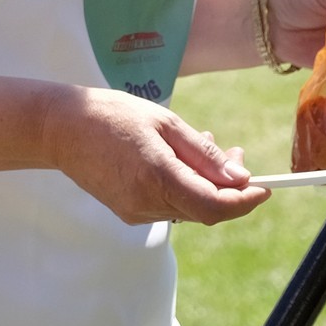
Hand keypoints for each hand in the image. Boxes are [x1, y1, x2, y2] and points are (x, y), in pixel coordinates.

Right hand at [45, 86, 269, 225]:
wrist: (59, 128)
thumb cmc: (111, 114)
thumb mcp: (163, 122)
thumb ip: (203, 154)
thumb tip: (240, 179)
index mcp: (157, 177)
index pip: (215, 206)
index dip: (245, 202)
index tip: (265, 187)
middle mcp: (147, 202)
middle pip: (205, 209)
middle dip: (229, 188)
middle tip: (236, 154)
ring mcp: (135, 211)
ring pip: (187, 207)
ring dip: (206, 183)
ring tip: (205, 145)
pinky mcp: (127, 211)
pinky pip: (168, 204)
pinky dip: (184, 186)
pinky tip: (180, 159)